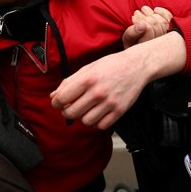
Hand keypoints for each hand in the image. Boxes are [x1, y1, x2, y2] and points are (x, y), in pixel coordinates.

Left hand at [50, 33, 185, 129]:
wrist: (136, 66)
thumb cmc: (111, 65)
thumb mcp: (88, 68)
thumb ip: (69, 82)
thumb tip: (54, 96)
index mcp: (88, 79)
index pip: (62, 98)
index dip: (56, 103)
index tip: (58, 103)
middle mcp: (98, 92)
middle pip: (72, 113)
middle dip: (67, 112)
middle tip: (70, 107)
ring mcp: (110, 103)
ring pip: (86, 121)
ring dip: (82, 117)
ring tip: (86, 109)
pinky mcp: (119, 111)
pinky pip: (101, 125)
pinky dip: (97, 122)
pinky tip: (97, 112)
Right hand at [122, 6, 172, 47]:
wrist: (141, 47)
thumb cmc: (133, 42)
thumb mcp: (128, 39)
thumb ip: (132, 33)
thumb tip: (142, 25)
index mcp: (148, 49)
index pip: (149, 29)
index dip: (141, 21)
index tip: (133, 17)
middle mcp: (160, 45)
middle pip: (156, 25)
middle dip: (146, 16)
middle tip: (137, 12)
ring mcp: (167, 39)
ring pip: (163, 22)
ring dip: (153, 13)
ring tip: (143, 10)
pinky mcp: (171, 31)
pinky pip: (171, 20)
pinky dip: (164, 12)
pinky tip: (155, 10)